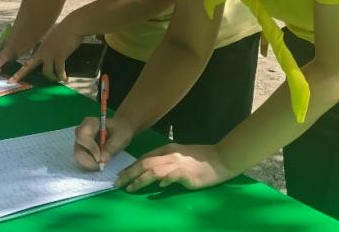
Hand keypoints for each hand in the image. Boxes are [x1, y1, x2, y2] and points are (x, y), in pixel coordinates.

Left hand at [10, 20, 82, 82]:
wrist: (73, 26)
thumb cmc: (65, 32)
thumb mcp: (52, 40)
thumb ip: (47, 49)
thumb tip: (47, 58)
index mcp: (40, 49)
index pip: (28, 61)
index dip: (19, 71)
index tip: (11, 78)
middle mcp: (42, 52)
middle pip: (28, 66)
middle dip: (20, 74)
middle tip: (12, 81)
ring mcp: (50, 53)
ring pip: (46, 72)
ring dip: (52, 78)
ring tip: (58, 79)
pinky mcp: (59, 55)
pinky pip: (59, 70)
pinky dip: (62, 76)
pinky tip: (65, 79)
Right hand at [74, 115, 135, 170]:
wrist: (120, 130)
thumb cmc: (121, 130)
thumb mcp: (121, 137)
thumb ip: (112, 146)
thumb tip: (103, 158)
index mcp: (91, 123)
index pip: (83, 135)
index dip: (90, 147)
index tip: (100, 158)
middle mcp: (82, 131)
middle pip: (78, 146)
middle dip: (87, 159)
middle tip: (99, 166)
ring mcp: (81, 140)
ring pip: (78, 154)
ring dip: (88, 163)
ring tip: (99, 167)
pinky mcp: (83, 148)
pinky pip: (81, 158)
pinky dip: (88, 164)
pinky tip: (97, 166)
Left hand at [115, 144, 236, 191]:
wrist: (221, 158)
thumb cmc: (200, 159)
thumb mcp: (179, 157)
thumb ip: (164, 162)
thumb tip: (149, 172)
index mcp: (167, 149)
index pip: (144, 158)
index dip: (130, 168)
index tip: (120, 176)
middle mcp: (170, 154)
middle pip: (145, 163)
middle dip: (129, 174)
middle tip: (118, 183)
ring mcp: (178, 163)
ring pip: (154, 170)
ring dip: (140, 180)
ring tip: (130, 189)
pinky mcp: (188, 173)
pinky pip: (173, 175)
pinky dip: (164, 180)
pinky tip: (159, 187)